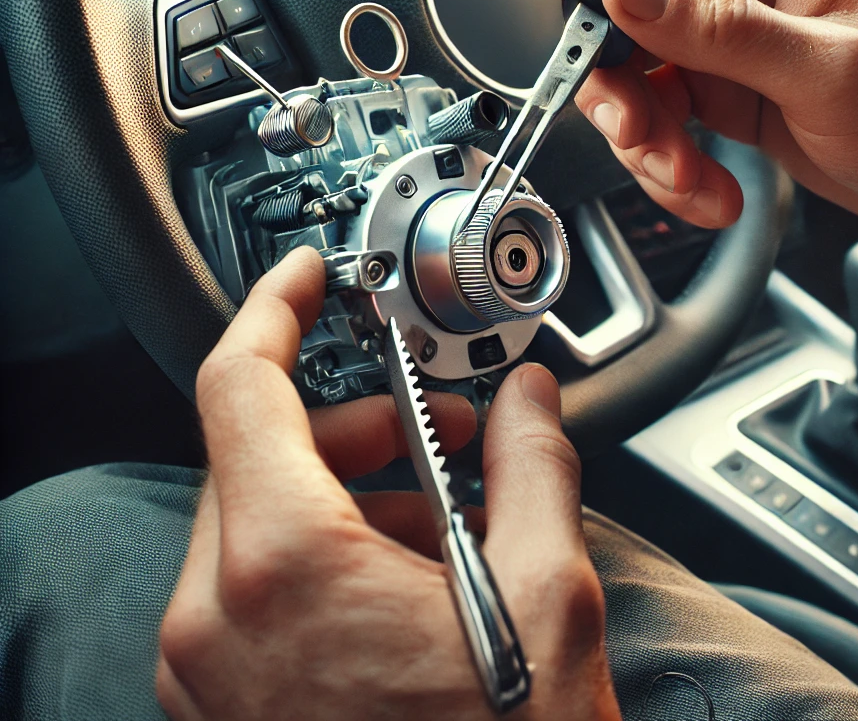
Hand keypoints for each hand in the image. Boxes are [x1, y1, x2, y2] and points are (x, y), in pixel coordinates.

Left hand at [156, 247, 620, 720]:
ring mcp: (206, 668)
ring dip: (347, 485)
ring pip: (257, 514)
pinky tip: (408, 574)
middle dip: (353, 419)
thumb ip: (537, 465)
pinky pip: (256, 580)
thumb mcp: (551, 599)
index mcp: (280, 569)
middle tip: (437, 423)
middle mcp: (214, 617)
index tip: (307, 279)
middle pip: (259, 448)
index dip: (276, 310)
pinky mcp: (221, 701)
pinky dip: (325, 548)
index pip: (239, 384)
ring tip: (442, 508)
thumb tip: (533, 397)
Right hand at [543, 0, 857, 256]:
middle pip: (620, 2)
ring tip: (687, 175)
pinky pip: (657, 122)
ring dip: (643, 136)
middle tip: (636, 125)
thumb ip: (721, 26)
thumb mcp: (826, 67)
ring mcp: (719, 40)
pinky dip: (667, 164)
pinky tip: (707, 189)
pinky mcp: (716, 93)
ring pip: (631, 73)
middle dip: (615, 75)